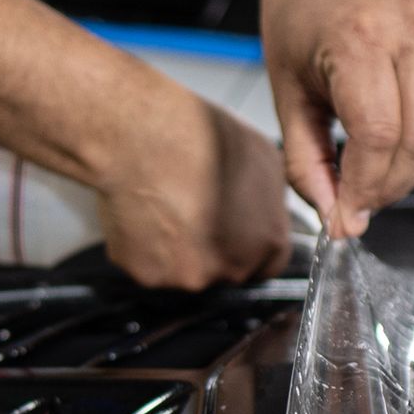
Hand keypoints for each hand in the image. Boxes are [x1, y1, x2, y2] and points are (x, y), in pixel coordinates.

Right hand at [93, 79, 291, 289]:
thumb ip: (270, 202)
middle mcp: (232, 269)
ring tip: (165, 206)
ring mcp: (190, 278)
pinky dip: (145, 249)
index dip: (243, 246)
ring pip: (185, 273)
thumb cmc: (199, 137)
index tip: (227, 229)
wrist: (143, 135)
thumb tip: (265, 214)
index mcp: (268, 245)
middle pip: (224, 273)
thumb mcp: (262, 156)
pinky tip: (143, 215)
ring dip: (177, 251)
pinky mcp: (150, 276)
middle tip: (191, 210)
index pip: (263, 266)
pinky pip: (150, 268)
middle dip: (211, 249)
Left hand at [261, 0, 413, 237]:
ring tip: (375, 173)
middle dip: (391, 185)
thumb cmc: (298, 20)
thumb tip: (338, 220)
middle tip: (361, 202)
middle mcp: (409, 26)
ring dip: (411, 168)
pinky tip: (394, 136)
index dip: (365, 186)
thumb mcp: (286, 96)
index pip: (378, 135)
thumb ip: (307, 164)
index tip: (346, 214)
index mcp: (358, 36)